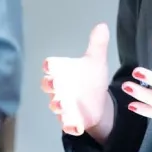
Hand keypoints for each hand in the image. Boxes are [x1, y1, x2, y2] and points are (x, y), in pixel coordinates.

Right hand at [41, 23, 112, 137]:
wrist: (97, 102)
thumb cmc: (91, 79)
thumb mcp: (96, 61)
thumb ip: (97, 44)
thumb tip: (102, 25)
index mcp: (62, 72)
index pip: (50, 67)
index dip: (49, 66)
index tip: (50, 65)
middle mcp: (59, 89)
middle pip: (48, 85)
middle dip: (50, 85)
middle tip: (55, 83)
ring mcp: (64, 105)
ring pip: (56, 106)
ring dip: (58, 106)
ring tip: (63, 105)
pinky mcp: (71, 120)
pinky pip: (67, 124)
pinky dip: (69, 125)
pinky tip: (74, 125)